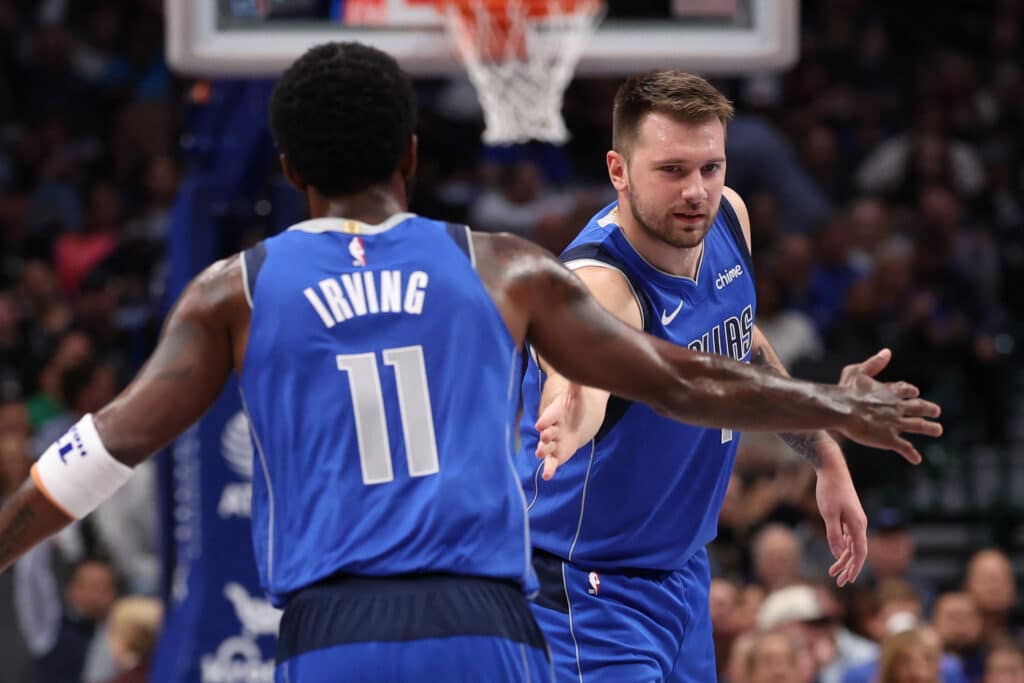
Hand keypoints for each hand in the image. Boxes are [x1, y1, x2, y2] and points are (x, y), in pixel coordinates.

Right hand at [534, 384, 587, 479]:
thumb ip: (576, 386)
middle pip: (547, 431)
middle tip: (544, 437)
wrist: (576, 420)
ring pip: (546, 447)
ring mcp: (553, 442)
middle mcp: (551, 428)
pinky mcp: (556, 454)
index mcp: (555, 413)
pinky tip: (547, 476)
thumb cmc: (575, 406)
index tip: (541, 424)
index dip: (546, 419)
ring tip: (540, 454)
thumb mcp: (577, 395)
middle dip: (545, 434)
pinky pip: (552, 462)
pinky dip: (549, 469)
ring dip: (543, 449)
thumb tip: (579, 372)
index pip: (550, 415)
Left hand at [816, 461, 866, 586]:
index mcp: (858, 524)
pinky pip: (847, 536)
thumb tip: (838, 554)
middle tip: (840, 582)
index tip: (848, 580)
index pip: (860, 552)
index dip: (855, 568)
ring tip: (833, 572)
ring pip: (851, 545)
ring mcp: (854, 519)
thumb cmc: (829, 490)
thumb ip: (834, 534)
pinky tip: (836, 554)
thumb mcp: (829, 513)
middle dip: (849, 568)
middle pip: (857, 551)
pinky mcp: (847, 515)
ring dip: (843, 559)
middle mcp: (859, 523)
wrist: (831, 468)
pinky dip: (842, 546)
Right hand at [835, 349, 942, 463]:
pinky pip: (905, 447)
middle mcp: (897, 407)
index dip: (911, 392)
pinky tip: (917, 459)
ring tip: (938, 430)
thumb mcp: (857, 371)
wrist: (842, 410)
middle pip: (919, 407)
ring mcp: (895, 424)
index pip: (906, 390)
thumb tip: (887, 352)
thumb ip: (874, 363)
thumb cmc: (846, 390)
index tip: (916, 393)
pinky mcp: (890, 439)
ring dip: (930, 428)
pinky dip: (912, 454)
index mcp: (890, 391)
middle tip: (936, 411)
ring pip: (919, 426)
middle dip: (929, 409)